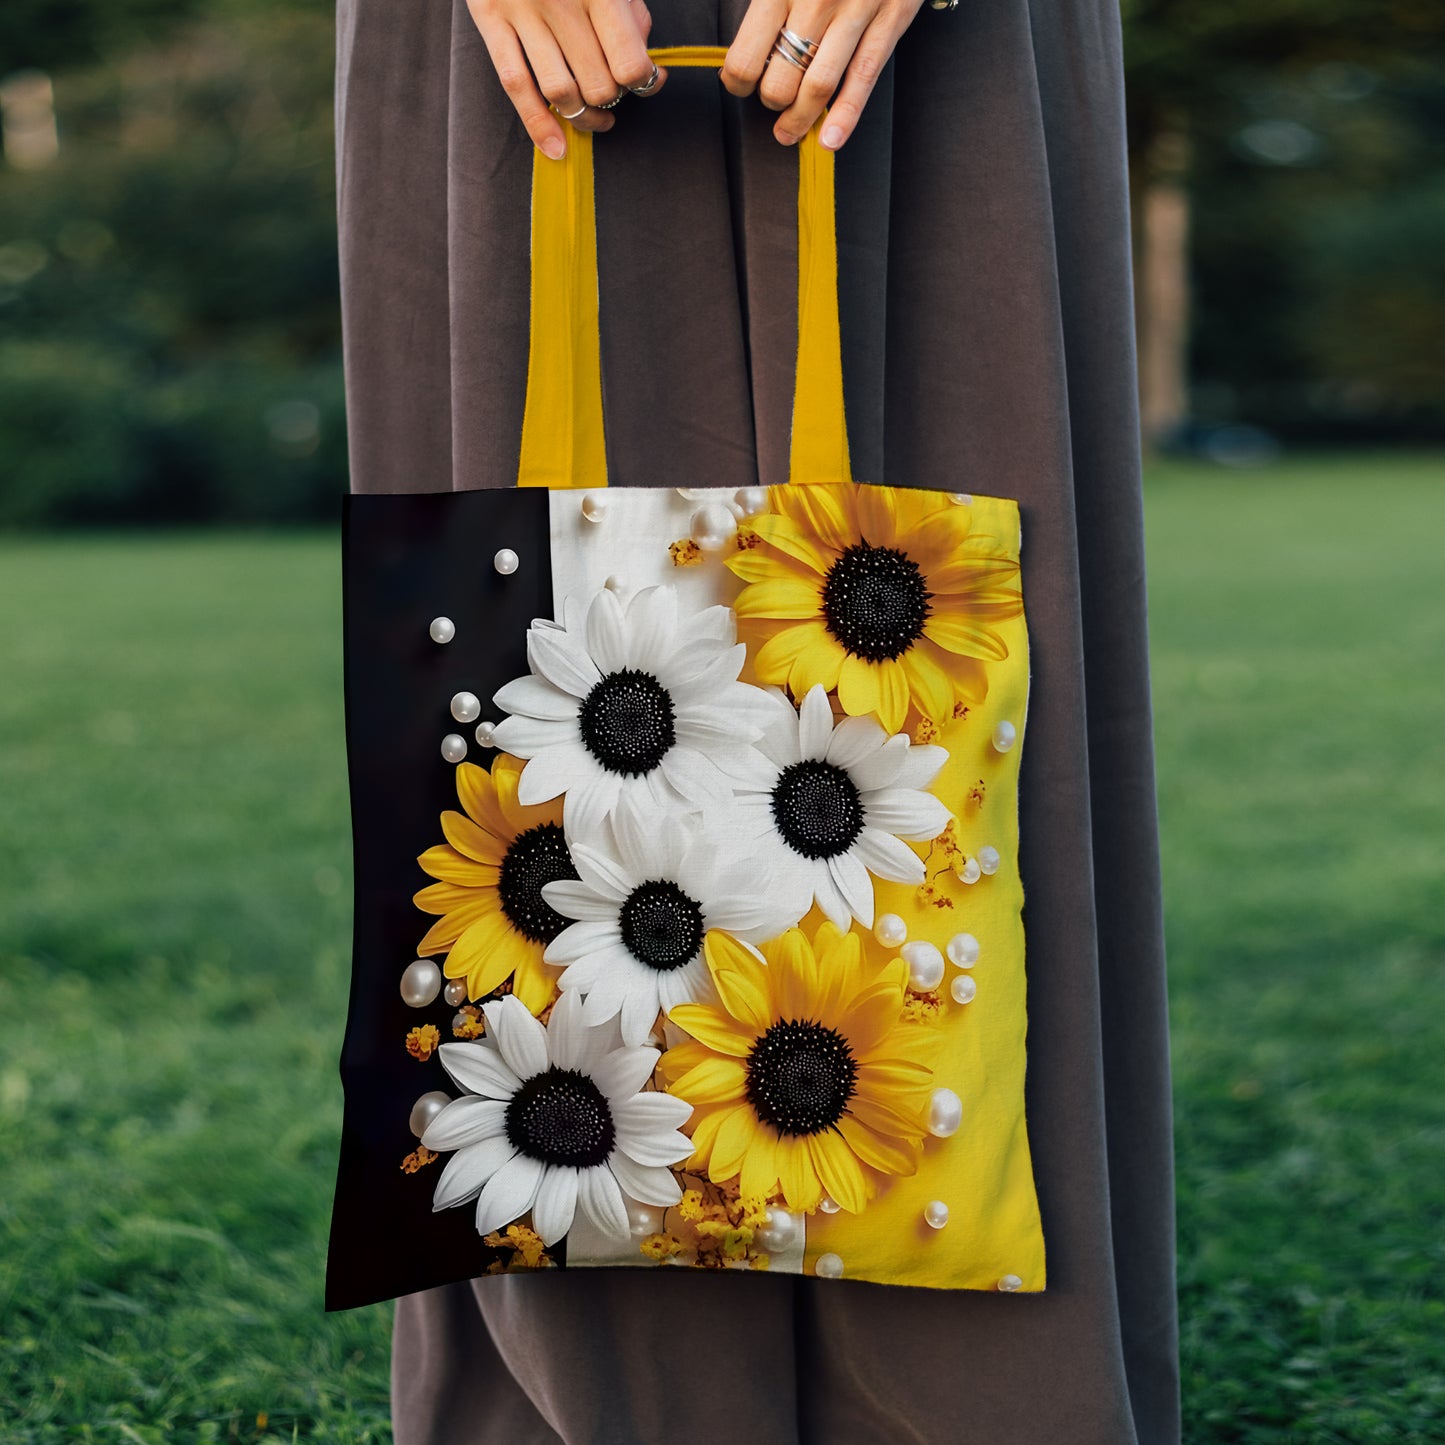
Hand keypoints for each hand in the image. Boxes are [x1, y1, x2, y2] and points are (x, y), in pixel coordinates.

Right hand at [468, 0, 666, 158]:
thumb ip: (632, 16)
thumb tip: (649, 70)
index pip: (629, 63)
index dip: (644, 82)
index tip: (644, 82)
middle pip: (597, 85)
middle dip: (610, 102)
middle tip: (612, 100)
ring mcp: (523, 10)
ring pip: (561, 93)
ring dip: (582, 119)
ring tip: (593, 119)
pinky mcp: (491, 20)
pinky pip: (516, 86)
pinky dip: (538, 125)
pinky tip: (555, 147)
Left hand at [721, 0, 923, 149]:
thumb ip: (764, 0)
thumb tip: (740, 45)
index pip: (747, 57)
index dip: (737, 82)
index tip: (739, 85)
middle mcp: (816, 0)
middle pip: (781, 80)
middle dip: (771, 101)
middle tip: (771, 102)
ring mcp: (855, 11)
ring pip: (819, 87)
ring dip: (800, 119)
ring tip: (788, 132)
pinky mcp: (888, 19)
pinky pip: (864, 78)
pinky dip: (846, 116)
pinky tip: (831, 138)